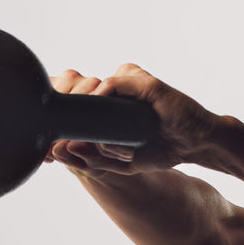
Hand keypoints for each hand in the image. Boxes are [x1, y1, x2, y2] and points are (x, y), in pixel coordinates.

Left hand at [45, 64, 221, 178]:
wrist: (195, 143)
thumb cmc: (160, 150)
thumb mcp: (120, 163)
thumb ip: (91, 160)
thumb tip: (60, 152)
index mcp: (103, 106)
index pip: (68, 101)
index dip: (54, 120)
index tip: (48, 147)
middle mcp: (111, 91)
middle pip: (72, 92)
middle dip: (63, 119)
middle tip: (61, 146)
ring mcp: (126, 83)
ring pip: (88, 89)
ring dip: (87, 120)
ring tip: (102, 145)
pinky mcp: (142, 81)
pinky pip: (112, 83)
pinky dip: (104, 102)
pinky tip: (109, 124)